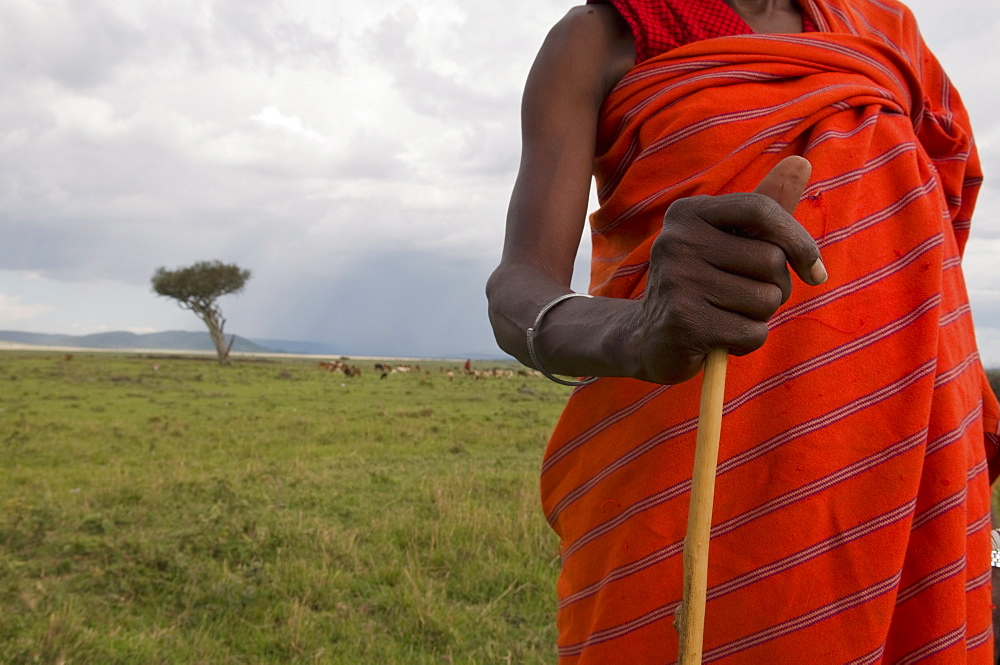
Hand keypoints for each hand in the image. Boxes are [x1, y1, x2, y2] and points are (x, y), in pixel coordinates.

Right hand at [627, 156, 826, 383]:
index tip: (815, 271)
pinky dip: (746, 342)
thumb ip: (765, 207)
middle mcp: (677, 241)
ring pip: (766, 300)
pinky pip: (752, 332)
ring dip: (759, 316)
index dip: (799, 241)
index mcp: (688, 213)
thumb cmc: (702, 284)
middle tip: (744, 297)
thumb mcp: (728, 241)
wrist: (649, 338)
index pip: (762, 210)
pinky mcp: (684, 323)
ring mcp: (677, 281)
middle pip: (771, 260)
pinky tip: (720, 338)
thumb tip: (801, 162)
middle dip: (775, 287)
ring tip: (727, 315)